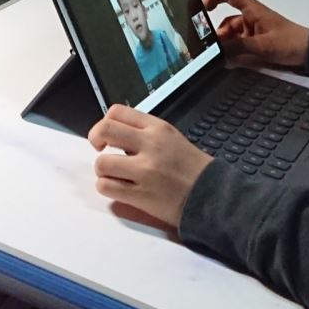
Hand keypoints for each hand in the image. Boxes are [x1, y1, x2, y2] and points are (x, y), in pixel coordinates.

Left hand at [88, 105, 212, 228]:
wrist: (213, 196)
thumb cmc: (192, 169)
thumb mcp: (172, 138)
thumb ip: (144, 133)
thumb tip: (115, 133)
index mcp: (158, 128)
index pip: (117, 112)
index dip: (104, 122)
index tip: (106, 135)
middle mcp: (150, 145)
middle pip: (105, 130)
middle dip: (95, 139)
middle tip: (101, 150)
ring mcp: (145, 171)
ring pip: (102, 163)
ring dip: (103, 170)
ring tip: (115, 175)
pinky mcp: (141, 195)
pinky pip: (106, 187)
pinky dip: (107, 188)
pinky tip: (119, 189)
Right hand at [205, 0, 307, 66]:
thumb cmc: (293, 42)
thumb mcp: (263, 46)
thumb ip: (239, 48)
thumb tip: (218, 51)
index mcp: (254, 10)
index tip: (204, 7)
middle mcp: (252, 18)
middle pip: (226, 20)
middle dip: (217, 33)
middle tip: (209, 45)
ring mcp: (254, 31)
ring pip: (231, 35)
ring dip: (225, 45)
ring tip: (220, 57)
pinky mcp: (257, 43)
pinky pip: (238, 45)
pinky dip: (232, 51)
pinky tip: (229, 61)